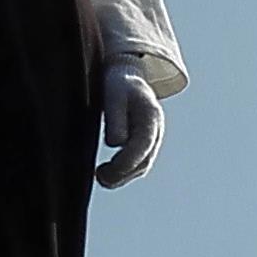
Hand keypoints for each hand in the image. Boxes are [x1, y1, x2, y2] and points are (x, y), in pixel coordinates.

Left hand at [93, 63, 163, 187]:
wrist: (127, 78)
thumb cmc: (118, 84)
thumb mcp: (113, 95)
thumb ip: (115, 117)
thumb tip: (116, 143)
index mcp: (151, 115)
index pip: (143, 144)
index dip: (126, 162)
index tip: (106, 171)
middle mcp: (157, 130)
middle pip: (144, 161)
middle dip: (122, 174)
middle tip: (99, 178)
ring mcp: (154, 139)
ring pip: (142, 166)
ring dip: (123, 176)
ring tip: (101, 177)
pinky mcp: (145, 144)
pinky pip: (138, 164)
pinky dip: (124, 172)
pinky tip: (107, 173)